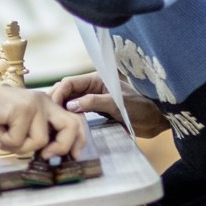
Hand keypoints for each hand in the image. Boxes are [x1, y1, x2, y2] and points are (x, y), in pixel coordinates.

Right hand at [0, 81, 86, 159]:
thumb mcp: (18, 127)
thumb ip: (36, 135)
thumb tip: (52, 155)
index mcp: (45, 104)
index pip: (74, 120)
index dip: (78, 140)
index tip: (74, 156)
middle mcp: (43, 101)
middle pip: (70, 127)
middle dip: (61, 147)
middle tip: (45, 157)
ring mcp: (33, 104)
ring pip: (39, 141)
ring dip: (19, 146)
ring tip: (4, 134)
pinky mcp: (21, 109)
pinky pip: (19, 140)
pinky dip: (5, 142)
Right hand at [49, 72, 167, 136]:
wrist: (157, 119)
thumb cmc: (142, 107)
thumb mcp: (117, 104)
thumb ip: (94, 102)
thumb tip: (69, 105)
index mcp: (96, 79)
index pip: (69, 82)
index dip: (58, 92)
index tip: (51, 106)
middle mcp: (92, 88)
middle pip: (66, 92)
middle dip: (56, 101)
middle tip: (47, 116)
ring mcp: (93, 100)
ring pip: (70, 102)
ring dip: (61, 110)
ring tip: (52, 123)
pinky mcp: (96, 112)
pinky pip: (78, 113)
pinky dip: (69, 117)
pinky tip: (64, 126)